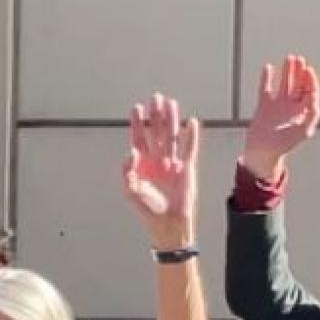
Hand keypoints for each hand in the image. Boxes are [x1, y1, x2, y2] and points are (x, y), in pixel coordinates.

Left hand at [120, 93, 201, 250]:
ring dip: (172, 119)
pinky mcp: (187, 167)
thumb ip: (127, 172)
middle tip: (156, 98)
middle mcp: (157, 159)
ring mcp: (172, 162)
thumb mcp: (130, 191)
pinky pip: (190, 148)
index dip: (138, 123)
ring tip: (171, 104)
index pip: (140, 138)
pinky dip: (191, 136)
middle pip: (157, 132)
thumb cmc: (148, 208)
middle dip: (156, 115)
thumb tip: (130, 152)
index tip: (137, 108)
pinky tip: (192, 123)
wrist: (167, 222)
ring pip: (173, 135)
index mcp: (142, 163)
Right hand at [243, 54, 319, 182]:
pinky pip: (266, 89)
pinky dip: (267, 78)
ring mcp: (278, 106)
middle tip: (299, 60)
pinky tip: (268, 68)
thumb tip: (314, 101)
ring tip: (288, 58)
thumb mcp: (302, 131)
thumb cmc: (284, 145)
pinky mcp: (264, 106)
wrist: (262, 153)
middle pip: (299, 85)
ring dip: (287, 71)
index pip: (310, 91)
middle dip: (299, 72)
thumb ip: (311, 115)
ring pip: (284, 84)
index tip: (307, 70)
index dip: (310, 80)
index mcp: (303, 112)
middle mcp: (292, 107)